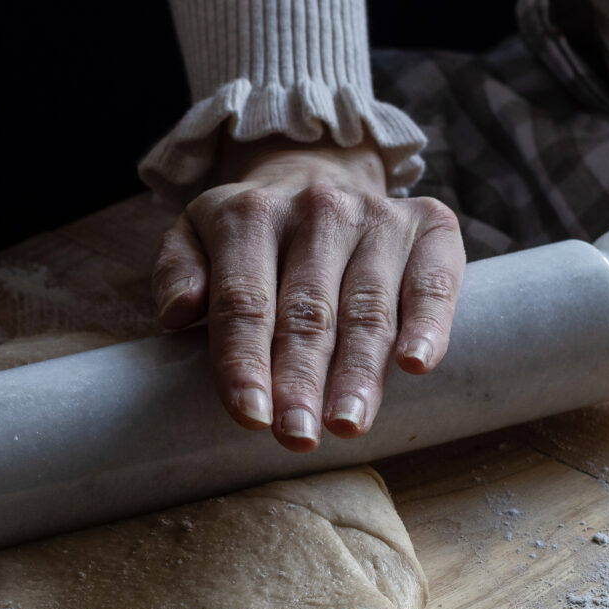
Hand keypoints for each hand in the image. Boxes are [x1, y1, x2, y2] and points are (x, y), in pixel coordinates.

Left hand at [152, 135, 465, 449]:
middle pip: (307, 311)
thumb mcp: (196, 235)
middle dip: (301, 380)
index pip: (244, 299)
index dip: (245, 360)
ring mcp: (377, 216)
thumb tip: (179, 312)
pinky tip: (416, 365)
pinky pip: (432, 282)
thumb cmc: (253, 233)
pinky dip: (428, 324)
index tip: (250, 416)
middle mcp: (318, 209)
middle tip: (297, 437)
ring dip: (358, 372)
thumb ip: (176, 271)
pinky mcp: (428, 226)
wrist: (319, 172)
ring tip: (347, 424)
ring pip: (367, 308)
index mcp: (250, 215)